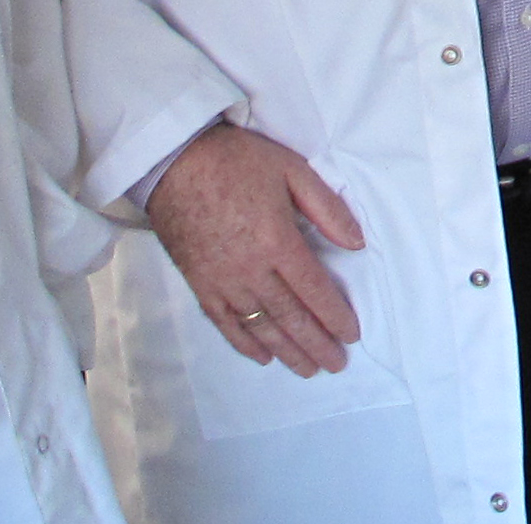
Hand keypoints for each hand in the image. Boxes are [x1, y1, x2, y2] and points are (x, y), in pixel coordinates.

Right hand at [145, 123, 366, 375]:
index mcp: (277, 242)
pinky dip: (245, 343)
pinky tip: (263, 356)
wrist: (172, 161)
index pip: (314, 290)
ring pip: (260, 326)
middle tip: (337, 364)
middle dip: (317, 343)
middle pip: (290, 316)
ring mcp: (222, 281)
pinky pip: (225, 323)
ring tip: (308, 369)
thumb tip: (357, 244)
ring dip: (287, 351)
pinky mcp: (199, 284)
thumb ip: (327, 208)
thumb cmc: (236, 160)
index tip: (352, 335)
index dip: (335, 316)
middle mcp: (251, 270)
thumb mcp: (292, 169)